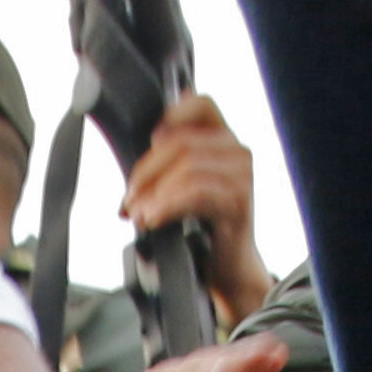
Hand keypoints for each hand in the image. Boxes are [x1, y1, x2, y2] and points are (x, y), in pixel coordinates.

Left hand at [118, 93, 274, 323]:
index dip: (171, 115)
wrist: (227, 268)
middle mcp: (237, 152)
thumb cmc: (200, 227)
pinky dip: (167, 205)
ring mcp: (242, 177)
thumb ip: (169, 159)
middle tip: (129, 200)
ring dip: (153, 193)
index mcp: (223, 140)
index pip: (201, 104)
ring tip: (138, 215)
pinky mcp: (238, 203)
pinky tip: (153, 220)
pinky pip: (196, 193)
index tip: (150, 143)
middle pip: (181, 142)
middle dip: (146, 171)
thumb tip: (151, 135)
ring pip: (187, 167)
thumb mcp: (182, 186)